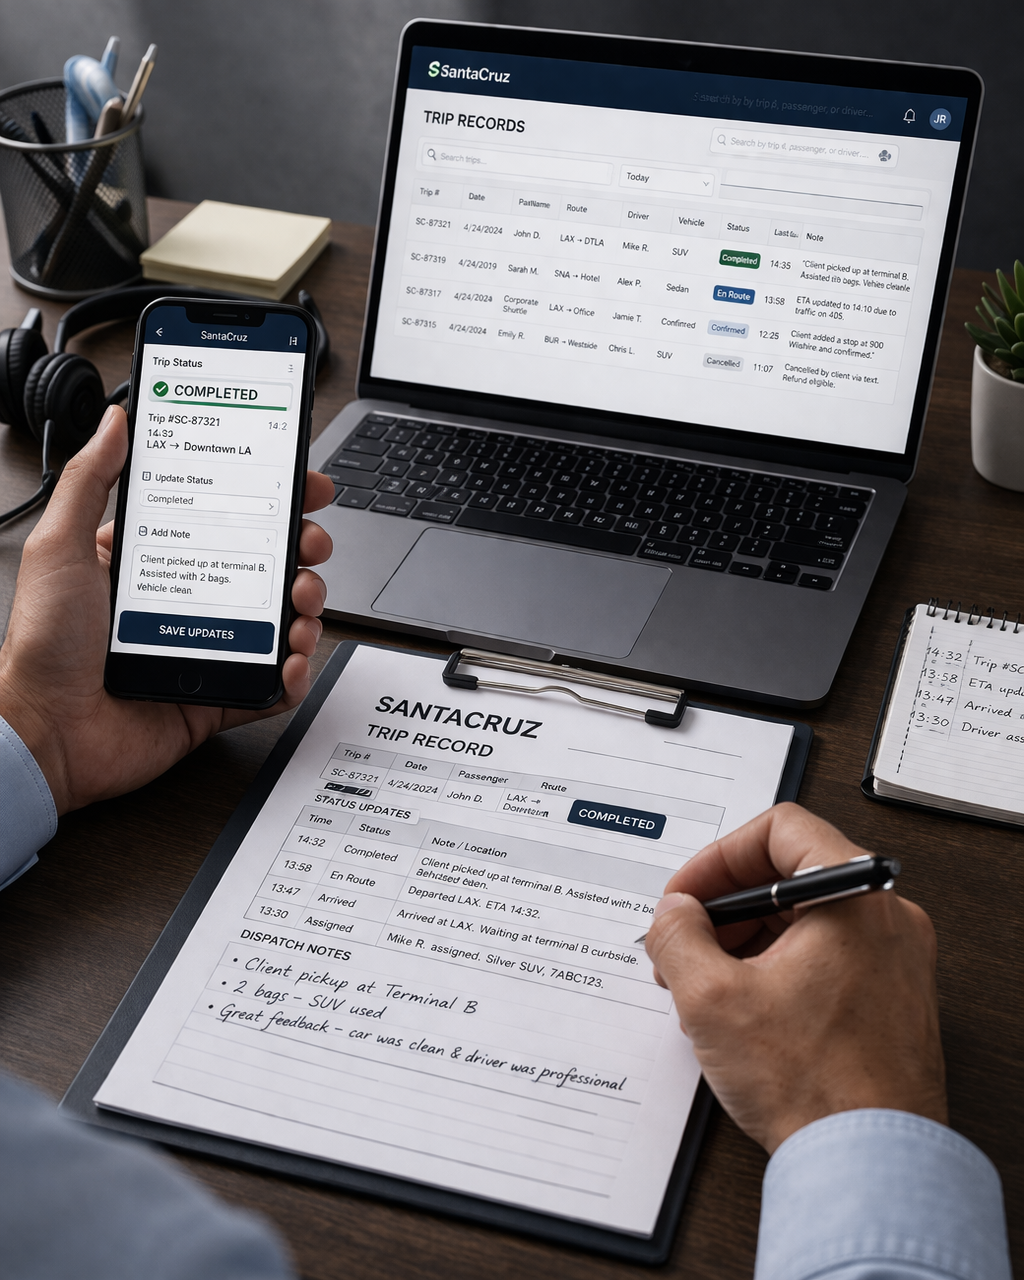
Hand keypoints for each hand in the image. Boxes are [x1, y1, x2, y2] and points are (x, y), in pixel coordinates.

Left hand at [0, 405, 334, 814]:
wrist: (46, 733)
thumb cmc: (42, 645)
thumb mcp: (60, 546)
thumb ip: (90, 480)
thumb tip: (115, 423)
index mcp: (156, 562)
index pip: (226, 519)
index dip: (271, 501)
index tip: (302, 488)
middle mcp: (187, 601)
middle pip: (267, 566)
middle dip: (303, 551)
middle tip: (310, 545)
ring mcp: (208, 648)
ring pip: (280, 621)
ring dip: (307, 607)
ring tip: (302, 603)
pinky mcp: (218, 696)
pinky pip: (271, 684)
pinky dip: (293, 673)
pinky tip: (291, 660)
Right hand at [645, 803, 946, 1153]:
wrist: (870, 1167)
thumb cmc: (816, 1087)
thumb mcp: (712, 999)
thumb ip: (678, 936)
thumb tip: (673, 913)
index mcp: (854, 899)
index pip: (780, 829)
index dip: (718, 857)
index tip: (688, 895)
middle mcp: (886, 919)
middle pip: (790, 876)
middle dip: (724, 908)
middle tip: (685, 944)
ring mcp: (895, 962)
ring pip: (805, 921)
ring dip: (746, 942)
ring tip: (706, 988)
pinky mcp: (892, 1000)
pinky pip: (825, 959)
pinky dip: (777, 970)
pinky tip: (743, 1012)